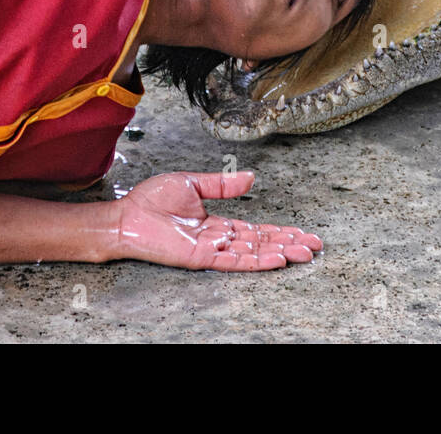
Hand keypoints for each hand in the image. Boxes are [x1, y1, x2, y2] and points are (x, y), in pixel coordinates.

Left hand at [115, 171, 323, 269]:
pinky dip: (255, 262)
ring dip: (279, 253)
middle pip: (260, 244)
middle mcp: (217, 239)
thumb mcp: (193, 183)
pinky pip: (233, 261)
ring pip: (252, 254)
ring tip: (303, 254)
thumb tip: (250, 177)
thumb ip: (222, 185)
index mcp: (216, 224)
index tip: (302, 233)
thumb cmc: (151, 200)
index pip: (255, 231)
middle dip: (288, 244)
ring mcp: (210, 250)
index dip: (279, 232)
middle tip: (314, 247)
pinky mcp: (200, 257)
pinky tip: (275, 260)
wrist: (126, 216)